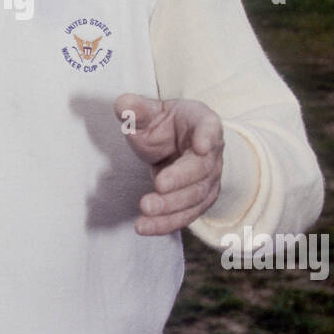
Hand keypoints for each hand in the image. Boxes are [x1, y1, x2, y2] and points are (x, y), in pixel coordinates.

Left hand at [114, 94, 223, 234]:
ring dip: (171, 207)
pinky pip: (184, 215)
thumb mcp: (151, 111)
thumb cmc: (165, 125)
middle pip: (202, 169)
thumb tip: (122, 105)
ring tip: (146, 211)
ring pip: (194, 197)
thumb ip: (137, 109)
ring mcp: (208, 180)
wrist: (178, 145)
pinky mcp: (197, 202)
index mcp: (203, 123)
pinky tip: (144, 227)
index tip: (201, 145)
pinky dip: (165, 223)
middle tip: (159, 185)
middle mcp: (212, 154)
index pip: (210, 128)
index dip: (207, 136)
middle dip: (180, 180)